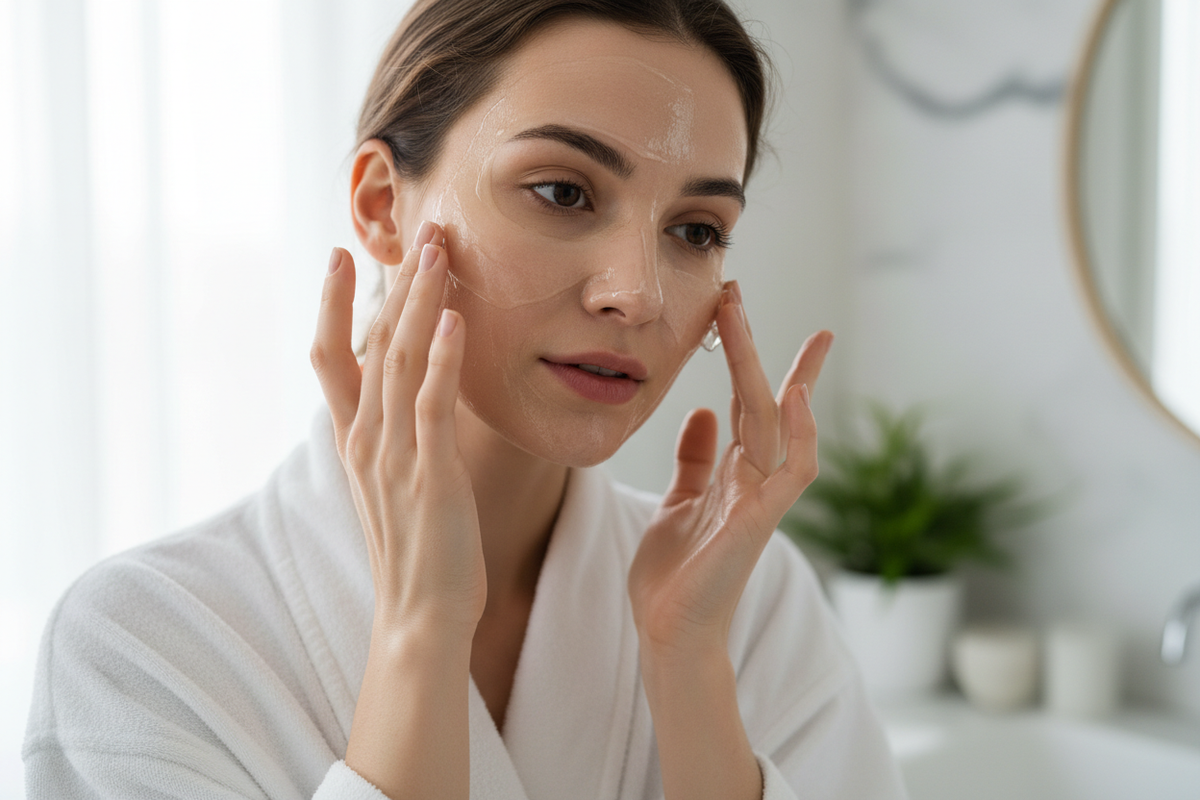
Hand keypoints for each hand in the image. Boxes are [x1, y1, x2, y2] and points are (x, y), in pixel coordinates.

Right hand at [311, 223, 485, 634]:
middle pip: (372, 345)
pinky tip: (455, 319)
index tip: (341, 258)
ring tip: (439, 252)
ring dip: (420, 303)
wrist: (420, 617)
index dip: (334, 306)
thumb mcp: (392, 485)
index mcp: (355, 441)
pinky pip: (434, 404)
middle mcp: (366, 440)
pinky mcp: (431, 473)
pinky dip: (444, 358)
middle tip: (416, 231)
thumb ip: (390, 439)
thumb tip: (405, 399)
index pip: (331, 358)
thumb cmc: (417, 551)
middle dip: (393, 285)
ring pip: (402, 361)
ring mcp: (395, 455)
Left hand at [627, 281, 831, 653]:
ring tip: (770, 326)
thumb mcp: (678, 502)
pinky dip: (796, 435)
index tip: (734, 306)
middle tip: (737, 291)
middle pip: (763, 400)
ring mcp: (760, 500)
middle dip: (755, 346)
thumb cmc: (674, 575)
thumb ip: (695, 459)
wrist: (667, 631)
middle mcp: (753, 479)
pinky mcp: (757, 523)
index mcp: (733, 472)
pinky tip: (792, 398)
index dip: (744, 353)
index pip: (746, 401)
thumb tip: (701, 411)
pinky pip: (790, 473)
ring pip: (777, 426)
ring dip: (778, 375)